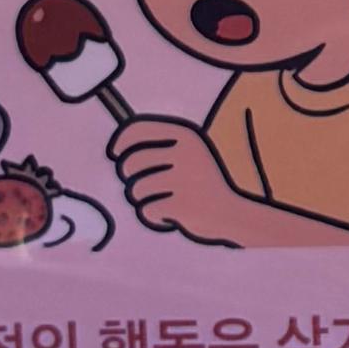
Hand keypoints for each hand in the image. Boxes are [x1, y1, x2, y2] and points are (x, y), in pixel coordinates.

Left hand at [110, 113, 243, 245]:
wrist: (232, 213)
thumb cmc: (202, 183)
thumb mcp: (188, 154)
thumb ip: (158, 146)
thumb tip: (117, 146)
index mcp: (186, 135)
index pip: (137, 130)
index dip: (120, 142)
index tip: (115, 153)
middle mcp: (185, 154)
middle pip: (130, 162)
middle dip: (129, 178)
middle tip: (142, 186)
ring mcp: (184, 179)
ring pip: (136, 189)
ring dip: (142, 200)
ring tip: (161, 201)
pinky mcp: (182, 205)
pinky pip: (147, 210)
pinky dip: (154, 216)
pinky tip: (169, 215)